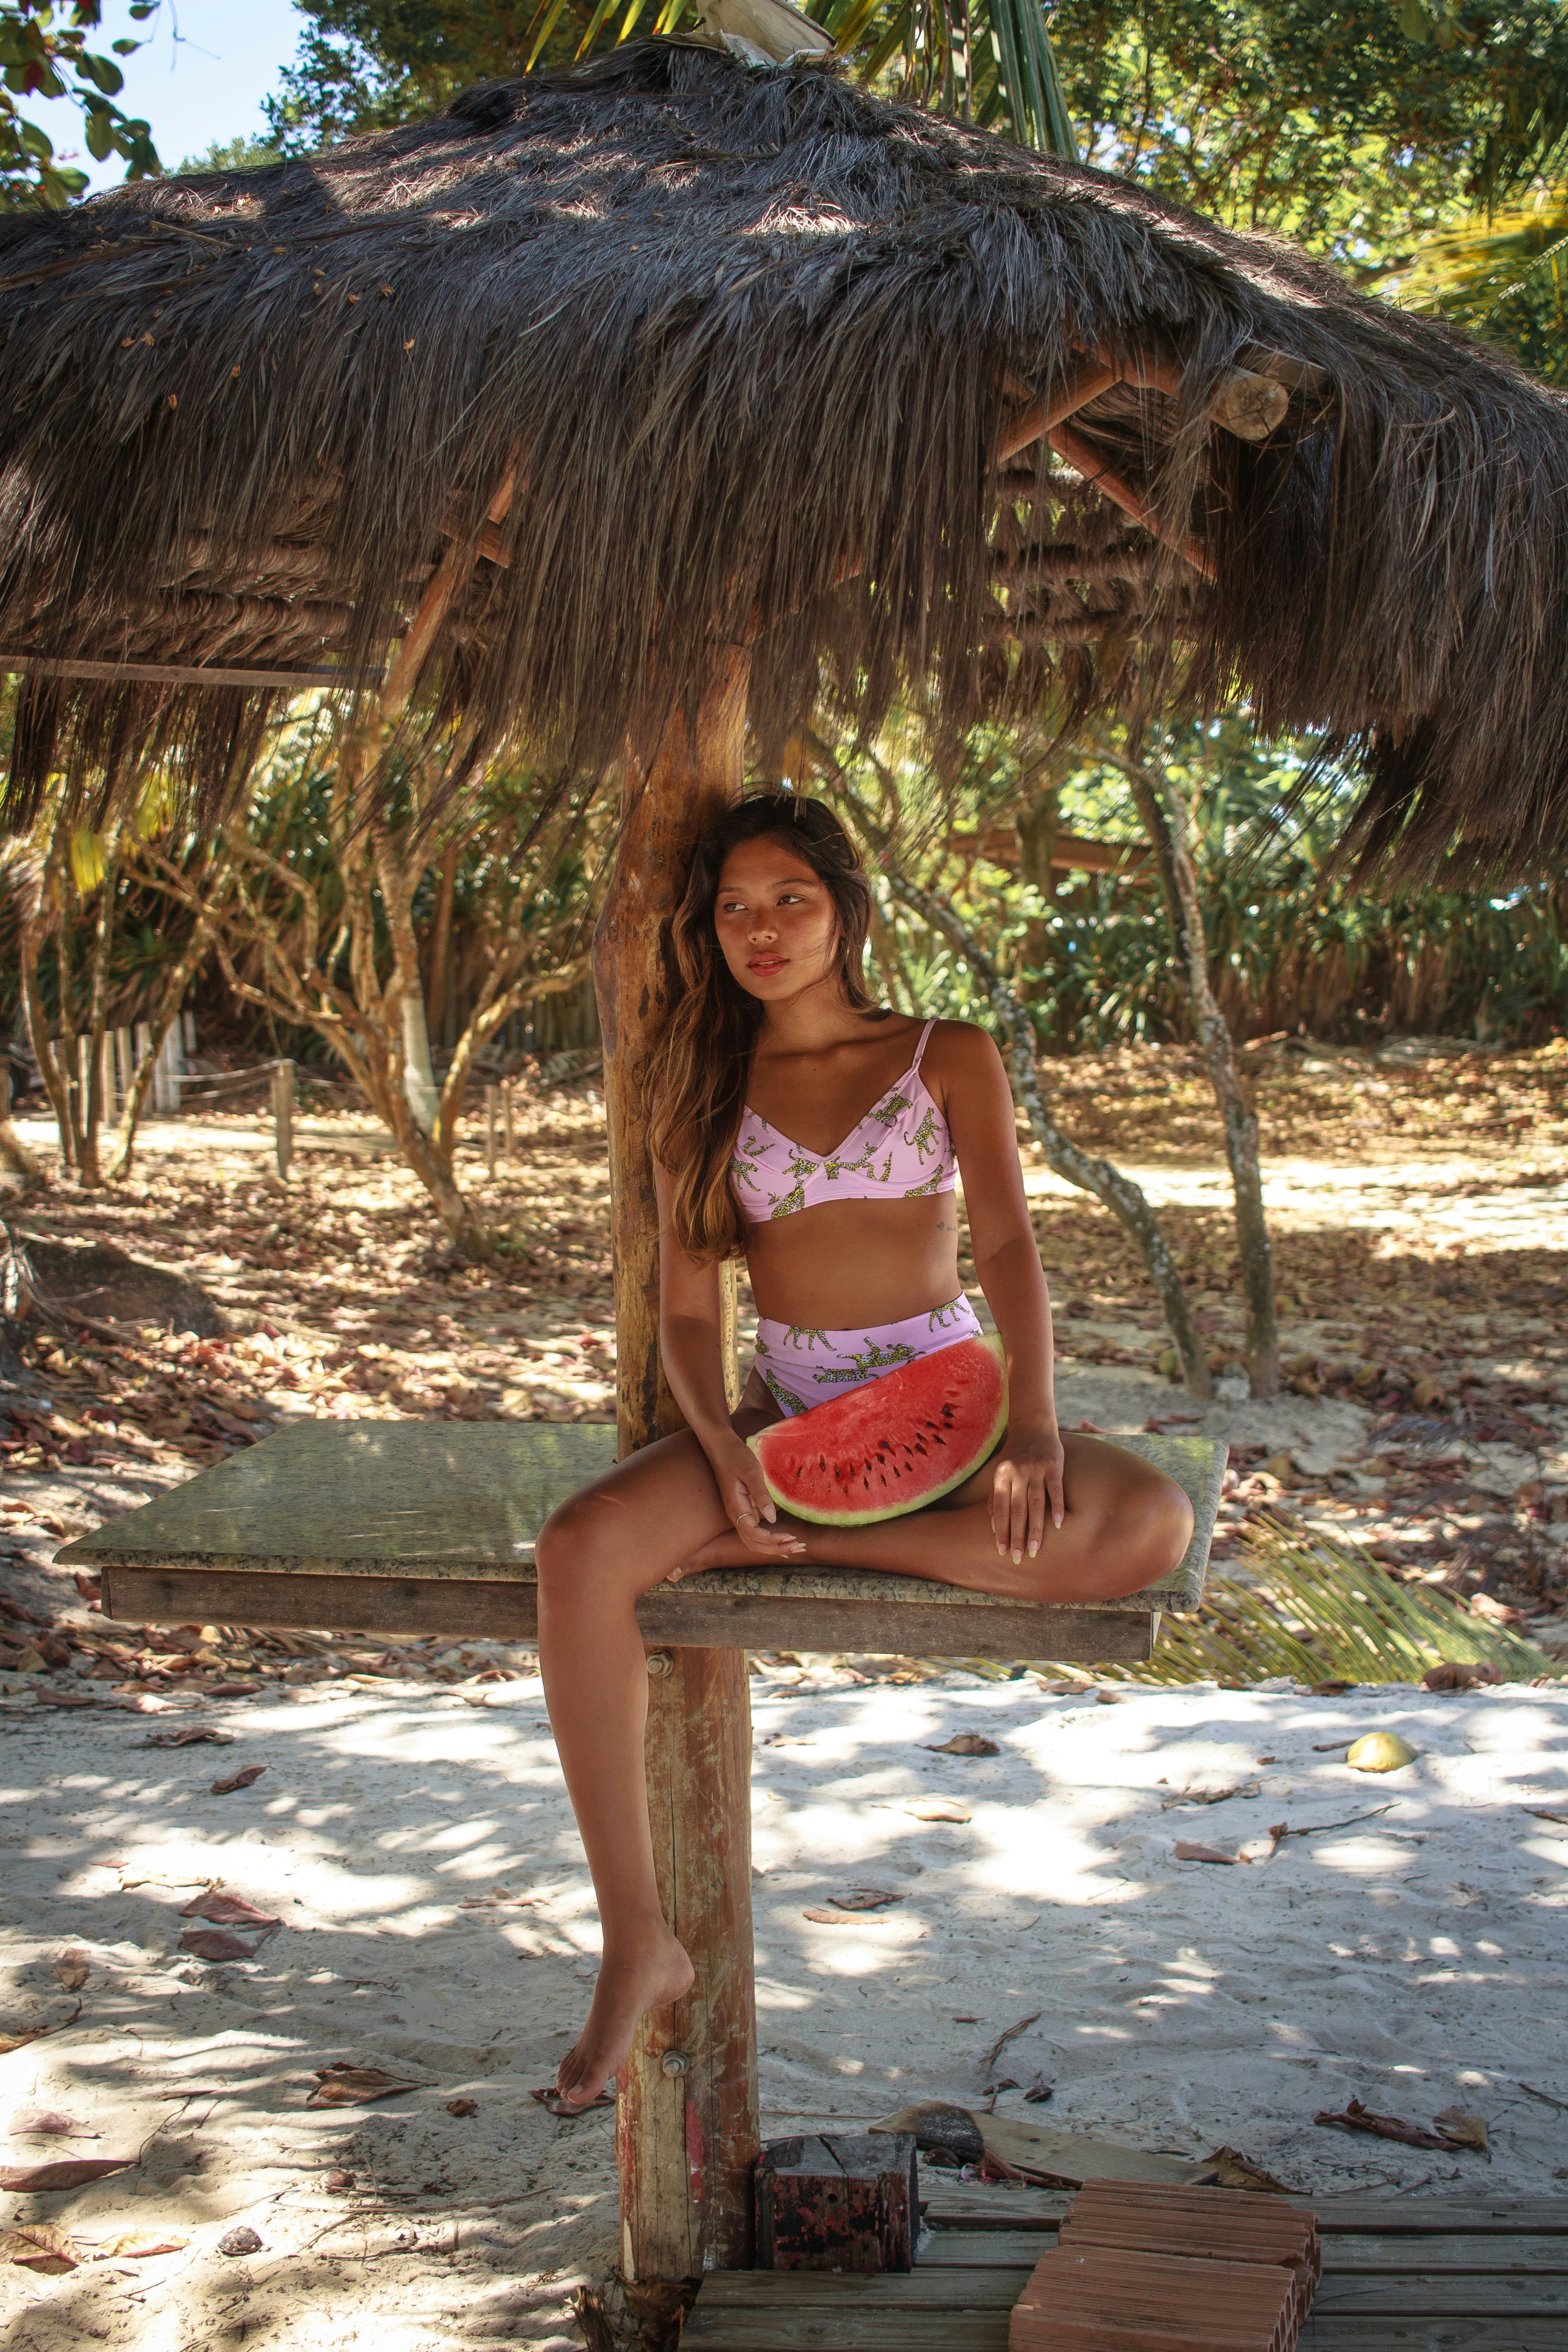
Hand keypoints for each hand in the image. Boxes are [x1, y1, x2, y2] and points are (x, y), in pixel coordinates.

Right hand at [708, 1436, 806, 1560]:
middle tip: (798, 1548)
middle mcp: (735, 1514)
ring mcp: (738, 1513)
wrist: (720, 1446)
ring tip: (793, 1547)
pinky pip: (754, 1530)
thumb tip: (772, 1519)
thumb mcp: (751, 1472)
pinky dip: (768, 1538)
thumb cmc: (736, 1456)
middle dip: (774, 1549)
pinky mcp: (743, 1508)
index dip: (771, 1540)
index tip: (789, 1537)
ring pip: (753, 1539)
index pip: (752, 1534)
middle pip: (753, 1543)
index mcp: (736, 1507)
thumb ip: (760, 1495)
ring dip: (772, 1546)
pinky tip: (782, 1539)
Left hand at [990, 1417, 1064, 1562]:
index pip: (1000, 1509)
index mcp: (1001, 1476)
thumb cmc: (1014, 1455)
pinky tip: (1058, 1524)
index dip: (1000, 1531)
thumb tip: (992, 1524)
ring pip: (1035, 1503)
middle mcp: (1017, 1474)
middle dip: (1017, 1535)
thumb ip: (995, 1496)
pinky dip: (1057, 1506)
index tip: (1002, 1551)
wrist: (1032, 1427)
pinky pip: (1055, 1489)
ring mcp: (1036, 1469)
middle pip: (1017, 1510)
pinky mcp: (1054, 1465)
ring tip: (1035, 1548)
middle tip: (1018, 1557)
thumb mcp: (999, 1472)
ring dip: (1035, 1528)